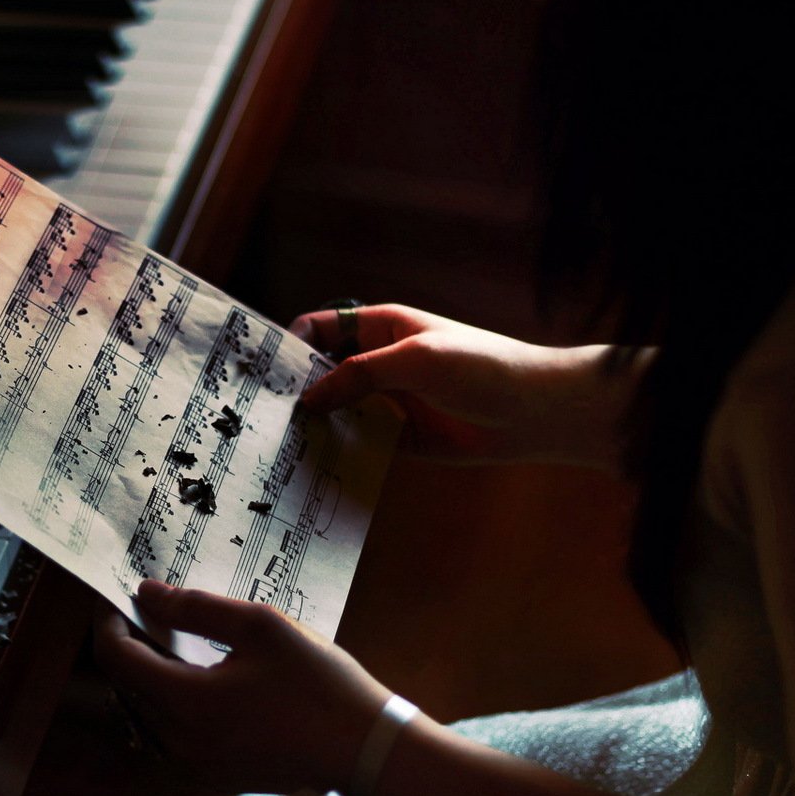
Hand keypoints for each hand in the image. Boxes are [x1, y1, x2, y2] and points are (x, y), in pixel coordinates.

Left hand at [93, 580, 390, 795]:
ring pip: (146, 707)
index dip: (109, 619)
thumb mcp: (261, 628)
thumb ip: (197, 608)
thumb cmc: (320, 685)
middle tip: (151, 603)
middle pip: (126, 683)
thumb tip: (148, 593)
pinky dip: (171, 693)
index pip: (116, 657)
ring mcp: (195, 761)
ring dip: (149, 668)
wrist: (367, 754)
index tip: (119, 591)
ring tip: (175, 630)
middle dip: (129, 640)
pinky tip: (201, 667)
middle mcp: (179, 740)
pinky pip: (171, 727)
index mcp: (185, 703)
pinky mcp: (214, 770)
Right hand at [288, 303, 641, 470]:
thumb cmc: (481, 368)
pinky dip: (340, 452)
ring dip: (314, 426)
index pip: (319, 329)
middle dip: (295, 391)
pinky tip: (316, 469)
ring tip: (278, 447)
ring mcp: (389, 400)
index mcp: (380, 326)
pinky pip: (360, 443)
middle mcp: (379, 361)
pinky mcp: (401, 437)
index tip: (261, 374)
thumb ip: (357, 374)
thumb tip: (308, 397)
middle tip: (259, 416)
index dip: (289, 345)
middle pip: (322, 373)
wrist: (535, 411)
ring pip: (338, 411)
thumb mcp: (413, 360)